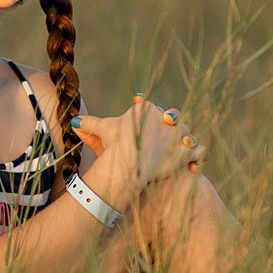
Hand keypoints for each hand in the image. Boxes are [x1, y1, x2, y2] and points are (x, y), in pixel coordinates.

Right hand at [71, 94, 201, 206]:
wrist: (127, 164)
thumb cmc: (113, 146)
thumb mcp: (101, 132)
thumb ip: (89, 124)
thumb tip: (74, 122)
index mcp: (146, 108)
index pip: (152, 108)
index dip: (152, 116)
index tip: (152, 121)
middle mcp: (166, 116)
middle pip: (173, 117)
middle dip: (172, 124)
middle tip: (169, 133)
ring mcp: (178, 133)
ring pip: (187, 133)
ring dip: (186, 140)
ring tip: (184, 147)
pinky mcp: (187, 150)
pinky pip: (198, 150)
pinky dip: (198, 155)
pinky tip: (194, 162)